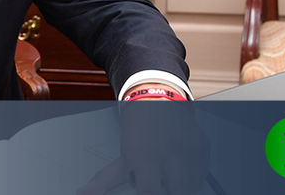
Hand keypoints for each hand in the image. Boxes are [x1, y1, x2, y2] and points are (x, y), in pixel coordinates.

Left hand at [77, 100, 208, 194]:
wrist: (156, 98)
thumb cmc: (137, 131)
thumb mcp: (122, 156)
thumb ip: (103, 181)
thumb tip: (81, 193)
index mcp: (145, 155)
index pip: (149, 191)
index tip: (145, 190)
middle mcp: (169, 151)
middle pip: (178, 191)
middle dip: (169, 193)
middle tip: (159, 183)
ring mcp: (189, 148)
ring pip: (191, 185)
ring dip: (180, 186)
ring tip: (167, 175)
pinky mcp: (203, 146)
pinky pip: (202, 174)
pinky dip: (192, 177)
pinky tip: (179, 169)